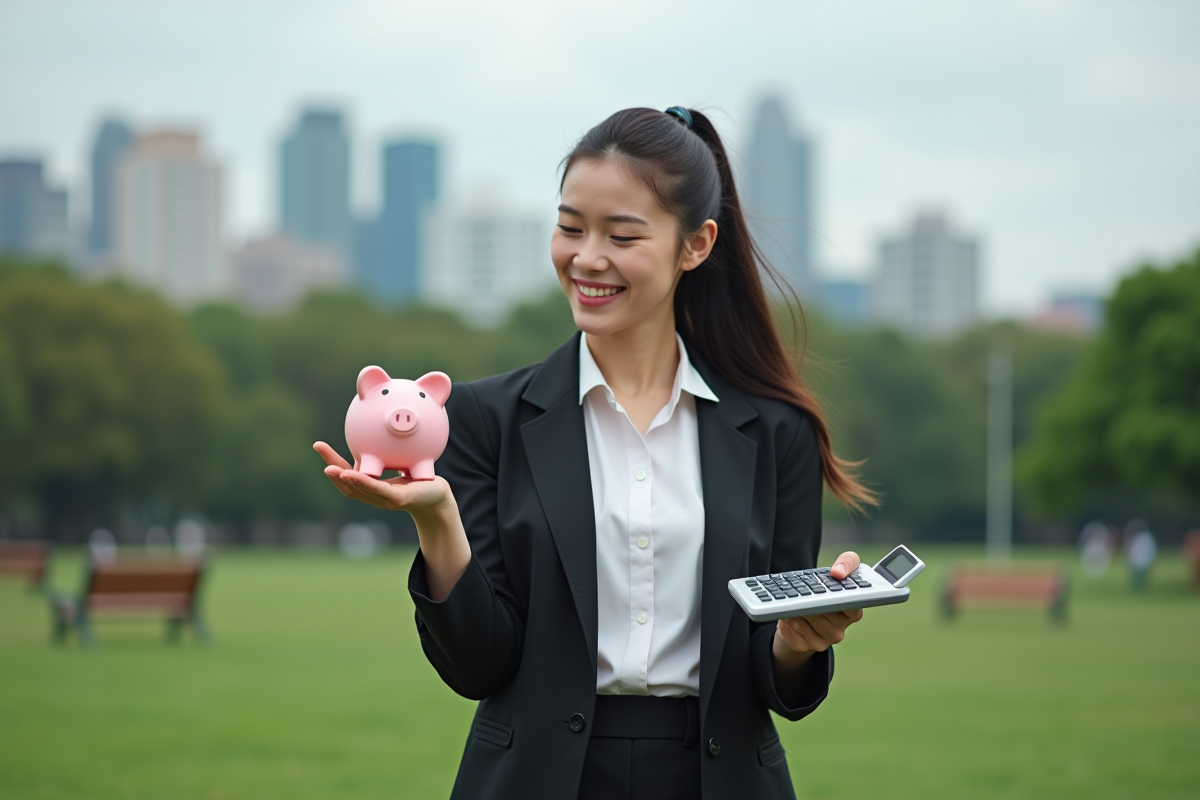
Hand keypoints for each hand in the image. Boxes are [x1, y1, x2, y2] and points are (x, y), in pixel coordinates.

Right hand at [313, 441, 452, 517]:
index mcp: (371, 487)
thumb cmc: (418, 479)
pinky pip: (379, 490)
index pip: (347, 475)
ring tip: (331, 469)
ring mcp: (385, 500)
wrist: (438, 495)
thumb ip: (384, 450)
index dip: (332, 461)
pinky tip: (355, 474)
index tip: (318, 445)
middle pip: (348, 486)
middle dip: (333, 472)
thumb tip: (374, 425)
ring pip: (360, 490)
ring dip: (344, 480)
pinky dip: (365, 483)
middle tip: (320, 452)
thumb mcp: (399, 461)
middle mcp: (375, 496)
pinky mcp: (398, 500)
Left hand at [773, 551, 863, 656]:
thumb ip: (848, 562)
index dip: (844, 597)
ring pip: (810, 619)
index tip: (832, 588)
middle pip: (827, 611)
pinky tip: (787, 611)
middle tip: (805, 591)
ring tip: (794, 598)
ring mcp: (825, 639)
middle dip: (814, 599)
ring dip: (799, 606)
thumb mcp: (839, 570)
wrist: (800, 612)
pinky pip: (796, 628)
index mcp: (853, 611)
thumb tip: (838, 572)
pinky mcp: (807, 645)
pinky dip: (790, 616)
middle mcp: (841, 628)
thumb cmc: (823, 590)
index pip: (854, 606)